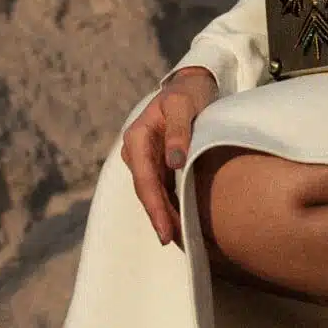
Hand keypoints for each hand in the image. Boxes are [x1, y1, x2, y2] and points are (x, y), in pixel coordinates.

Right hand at [121, 67, 218, 245]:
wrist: (191, 84)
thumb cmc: (189, 93)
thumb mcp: (185, 105)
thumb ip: (179, 131)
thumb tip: (174, 162)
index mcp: (137, 137)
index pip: (145, 180)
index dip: (155, 207)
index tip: (166, 230)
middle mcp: (136, 151)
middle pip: (147, 191)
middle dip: (159, 217)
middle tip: (173, 242)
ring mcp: (146, 158)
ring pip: (153, 192)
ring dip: (164, 214)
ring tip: (179, 238)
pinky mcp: (157, 163)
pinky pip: (161, 187)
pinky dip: (170, 204)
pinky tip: (181, 220)